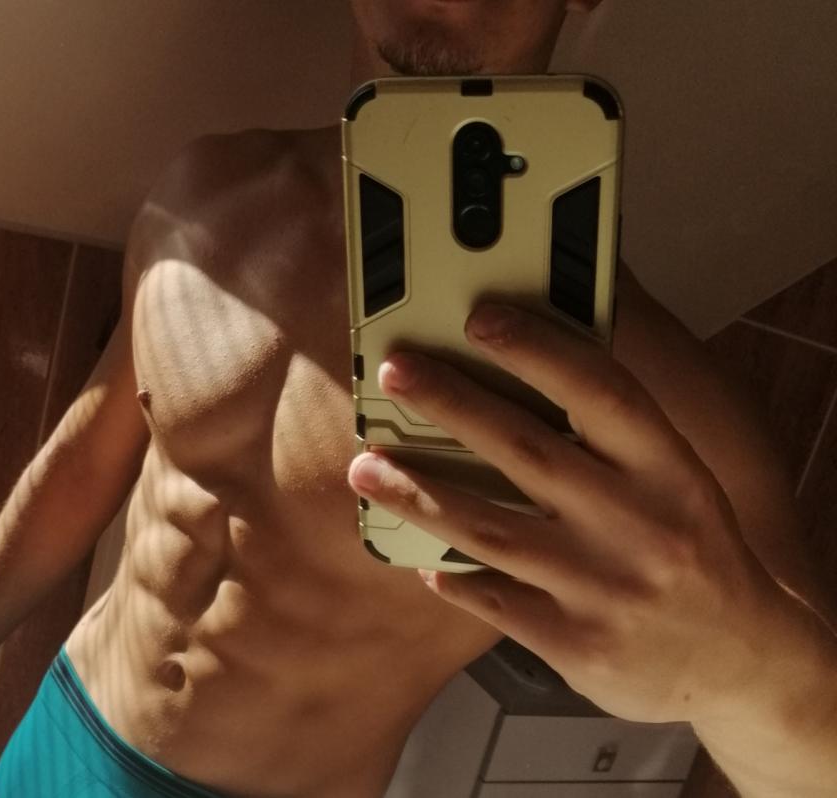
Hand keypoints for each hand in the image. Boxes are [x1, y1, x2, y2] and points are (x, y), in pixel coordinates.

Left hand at [347, 303, 825, 725]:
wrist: (744, 664)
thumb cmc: (697, 554)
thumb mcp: (681, 484)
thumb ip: (616, 437)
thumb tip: (528, 372)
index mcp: (672, 472)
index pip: (600, 392)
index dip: (538, 349)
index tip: (481, 317)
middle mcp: (639, 525)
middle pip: (526, 449)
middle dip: (452, 403)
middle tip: (396, 371)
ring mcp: (603, 588)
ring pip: (488, 527)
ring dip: (417, 492)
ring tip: (366, 466)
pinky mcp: (575, 643)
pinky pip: (492, 598)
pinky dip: (450, 575)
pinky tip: (418, 556)